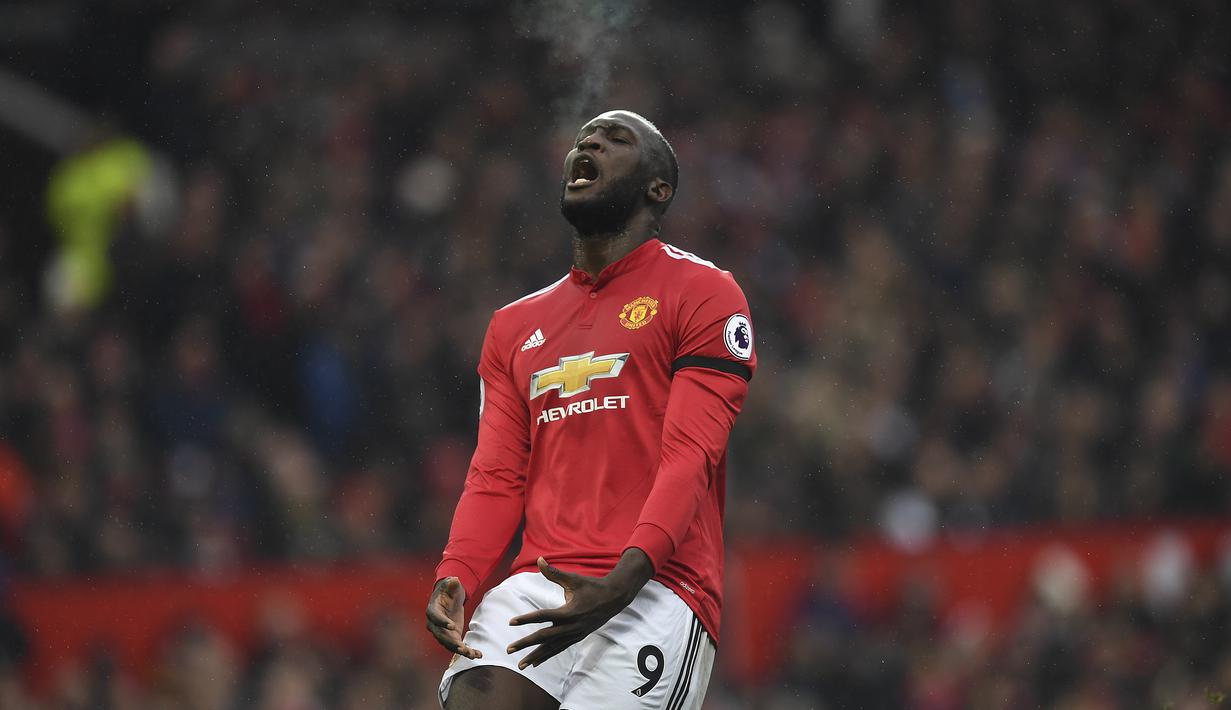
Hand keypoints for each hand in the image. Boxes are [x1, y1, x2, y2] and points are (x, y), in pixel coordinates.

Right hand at [425, 576, 481, 658]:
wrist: (449, 598)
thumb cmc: (448, 590)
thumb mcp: (450, 585)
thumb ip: (452, 584)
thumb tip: (454, 580)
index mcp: (432, 610)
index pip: (435, 618)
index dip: (442, 622)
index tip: (452, 626)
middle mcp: (435, 624)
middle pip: (441, 636)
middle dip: (451, 643)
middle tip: (461, 647)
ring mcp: (443, 633)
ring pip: (449, 644)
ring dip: (460, 650)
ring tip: (472, 654)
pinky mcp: (452, 637)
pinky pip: (458, 646)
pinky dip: (467, 651)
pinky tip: (478, 655)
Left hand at [507, 552, 652, 669]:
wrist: (614, 598)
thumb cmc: (592, 586)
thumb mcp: (574, 579)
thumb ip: (554, 573)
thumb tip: (539, 560)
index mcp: (569, 612)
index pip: (543, 616)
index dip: (526, 619)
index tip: (511, 622)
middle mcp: (571, 626)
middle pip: (544, 637)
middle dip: (526, 644)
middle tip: (509, 649)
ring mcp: (575, 634)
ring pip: (552, 648)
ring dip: (536, 656)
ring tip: (521, 665)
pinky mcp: (577, 637)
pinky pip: (560, 649)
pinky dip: (548, 656)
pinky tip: (536, 663)